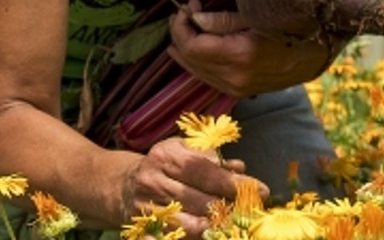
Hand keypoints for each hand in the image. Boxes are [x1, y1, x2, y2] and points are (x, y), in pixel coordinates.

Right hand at [120, 137, 265, 235]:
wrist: (122, 187)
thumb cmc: (164, 167)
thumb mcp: (185, 151)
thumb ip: (213, 158)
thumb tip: (240, 168)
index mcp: (166, 156)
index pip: (207, 171)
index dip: (235, 183)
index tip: (261, 190)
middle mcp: (154, 181)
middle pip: (201, 200)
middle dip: (231, 207)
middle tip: (252, 211)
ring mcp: (146, 208)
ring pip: (190, 224)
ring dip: (217, 226)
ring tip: (235, 224)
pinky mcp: (143, 230)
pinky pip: (176, 238)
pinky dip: (196, 237)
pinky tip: (212, 234)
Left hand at [168, 0, 338, 96]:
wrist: (318, 52)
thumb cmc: (291, 25)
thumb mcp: (258, 15)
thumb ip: (223, 20)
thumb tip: (194, 18)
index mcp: (240, 56)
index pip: (193, 45)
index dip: (182, 25)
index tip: (188, 5)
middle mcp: (235, 78)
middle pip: (191, 59)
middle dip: (180, 34)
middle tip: (183, 13)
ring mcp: (238, 88)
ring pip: (196, 72)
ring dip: (185, 49)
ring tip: (184, 27)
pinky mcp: (241, 91)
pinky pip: (209, 78)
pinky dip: (197, 62)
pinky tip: (195, 49)